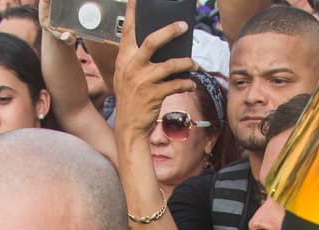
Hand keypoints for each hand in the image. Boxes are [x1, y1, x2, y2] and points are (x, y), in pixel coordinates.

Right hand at [113, 0, 196, 137]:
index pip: (128, 30)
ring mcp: (143, 81)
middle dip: (170, 31)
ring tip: (194, 64)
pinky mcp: (154, 95)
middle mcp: (132, 67)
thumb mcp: (126, 76)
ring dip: (186, 63)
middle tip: (184, 26)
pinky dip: (186, 82)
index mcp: (124, 59)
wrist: (129, 127)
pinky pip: (176, 84)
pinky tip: (191, 83)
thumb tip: (162, 46)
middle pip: (153, 41)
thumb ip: (137, 60)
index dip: (132, 12)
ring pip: (170, 64)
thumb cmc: (132, 99)